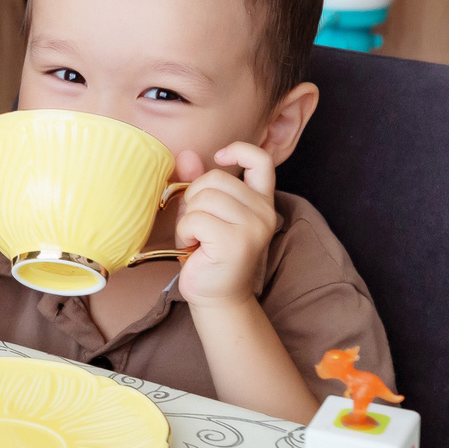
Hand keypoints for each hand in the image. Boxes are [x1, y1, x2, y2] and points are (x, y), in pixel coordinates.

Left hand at [171, 142, 279, 312]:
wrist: (216, 297)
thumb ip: (197, 183)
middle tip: (198, 225)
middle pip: (216, 178)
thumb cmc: (208, 253)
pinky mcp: (236, 241)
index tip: (219, 158)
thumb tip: (186, 155)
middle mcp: (264, 212)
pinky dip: (185, 231)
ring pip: (204, 198)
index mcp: (260, 201)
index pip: (261, 161)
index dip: (239, 150)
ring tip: (196, 238)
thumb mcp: (204, 213)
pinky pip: (196, 219)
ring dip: (188, 218)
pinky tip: (193, 247)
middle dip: (195, 198)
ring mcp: (253, 227)